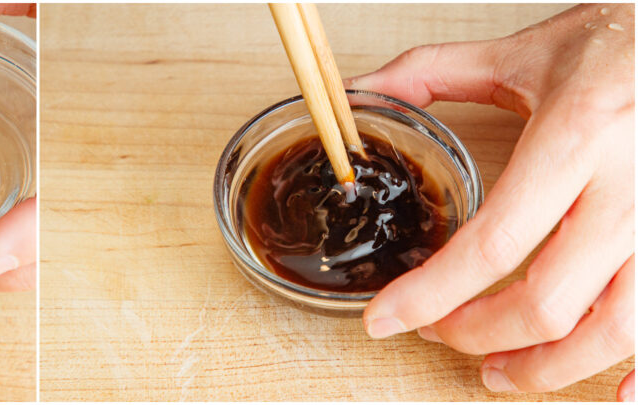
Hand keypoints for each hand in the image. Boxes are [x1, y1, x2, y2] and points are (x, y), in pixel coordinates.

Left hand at [348, 4, 633, 397]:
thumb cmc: (629, 39)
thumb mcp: (530, 49)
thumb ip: (436, 72)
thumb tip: (360, 95)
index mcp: (578, 136)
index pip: (492, 241)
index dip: (430, 293)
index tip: (384, 318)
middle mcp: (632, 188)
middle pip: (547, 301)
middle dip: (477, 334)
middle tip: (438, 335)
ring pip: (616, 329)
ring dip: (547, 367)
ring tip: (499, 372)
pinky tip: (612, 398)